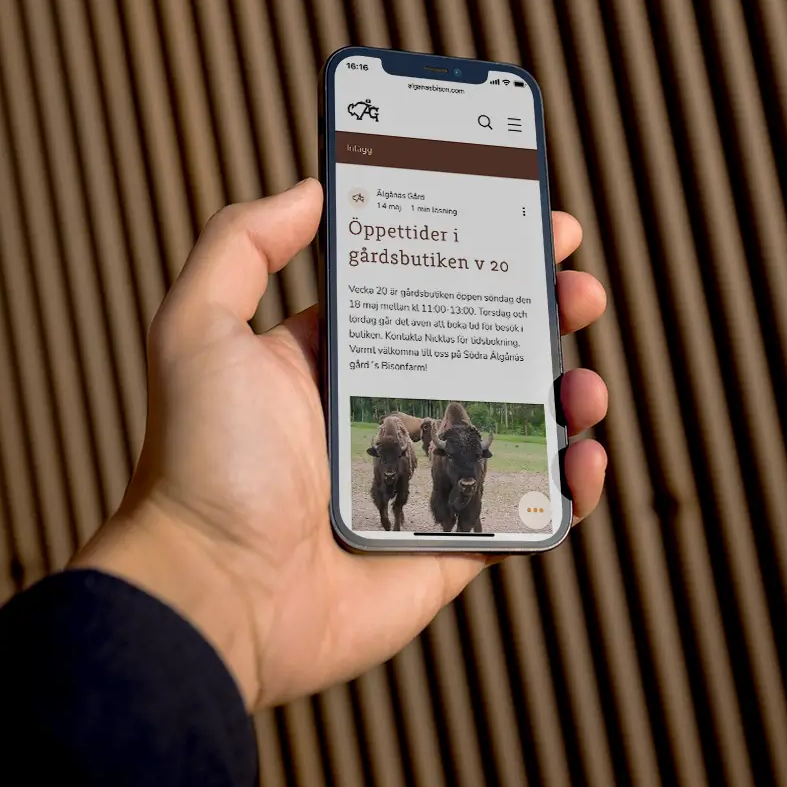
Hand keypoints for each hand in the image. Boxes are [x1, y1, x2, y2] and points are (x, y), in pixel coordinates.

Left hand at [74, 180, 607, 709]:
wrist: (211, 597)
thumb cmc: (202, 460)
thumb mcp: (199, 327)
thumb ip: (243, 243)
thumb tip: (314, 189)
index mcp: (333, 360)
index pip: (421, 293)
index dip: (475, 257)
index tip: (526, 222)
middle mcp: (380, 413)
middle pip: (483, 350)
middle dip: (539, 313)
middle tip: (579, 290)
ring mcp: (420, 481)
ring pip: (515, 426)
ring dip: (566, 395)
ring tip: (587, 383)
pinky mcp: (446, 546)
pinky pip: (524, 512)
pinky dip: (569, 487)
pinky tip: (585, 458)